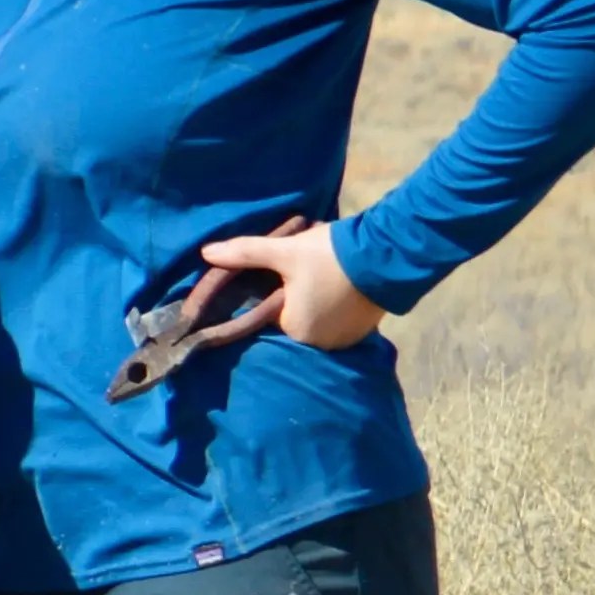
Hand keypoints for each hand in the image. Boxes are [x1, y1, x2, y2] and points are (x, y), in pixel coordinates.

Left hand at [197, 213, 385, 355]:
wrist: (389, 254)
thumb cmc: (331, 256)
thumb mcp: (284, 251)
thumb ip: (245, 252)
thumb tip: (205, 252)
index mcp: (294, 329)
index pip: (269, 314)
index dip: (270, 294)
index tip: (275, 279)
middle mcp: (319, 342)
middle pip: (295, 318)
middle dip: (293, 300)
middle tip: (301, 276)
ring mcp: (345, 339)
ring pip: (318, 320)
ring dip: (316, 305)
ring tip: (320, 280)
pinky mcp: (366, 330)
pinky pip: (340, 321)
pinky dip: (335, 308)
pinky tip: (337, 288)